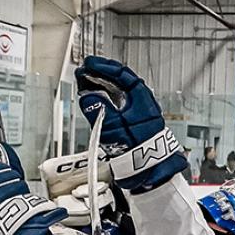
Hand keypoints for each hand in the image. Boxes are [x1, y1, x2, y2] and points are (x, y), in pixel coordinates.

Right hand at [75, 56, 185, 192]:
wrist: (149, 170)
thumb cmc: (138, 149)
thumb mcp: (113, 127)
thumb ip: (98, 110)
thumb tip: (87, 97)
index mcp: (141, 97)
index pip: (121, 74)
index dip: (103, 67)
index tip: (89, 64)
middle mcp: (140, 102)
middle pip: (120, 81)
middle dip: (100, 75)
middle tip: (84, 71)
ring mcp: (136, 111)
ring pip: (118, 91)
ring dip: (101, 86)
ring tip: (85, 83)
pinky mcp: (131, 122)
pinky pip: (117, 103)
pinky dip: (104, 98)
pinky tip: (95, 100)